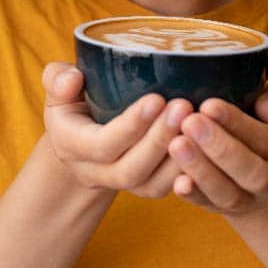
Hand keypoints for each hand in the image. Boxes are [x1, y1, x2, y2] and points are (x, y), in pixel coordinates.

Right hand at [42, 63, 192, 197]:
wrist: (83, 140)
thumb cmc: (74, 102)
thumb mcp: (59, 88)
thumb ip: (58, 79)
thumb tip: (71, 79)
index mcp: (72, 145)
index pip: (101, 145)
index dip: (130, 126)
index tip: (157, 98)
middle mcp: (96, 172)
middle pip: (130, 169)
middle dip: (159, 140)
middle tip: (185, 106)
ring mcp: (123, 183)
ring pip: (152, 183)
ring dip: (179, 157)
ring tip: (201, 123)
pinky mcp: (147, 187)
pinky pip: (169, 189)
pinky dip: (191, 172)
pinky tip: (209, 146)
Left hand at [167, 86, 267, 215]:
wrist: (265, 169)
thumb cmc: (265, 124)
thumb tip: (266, 111)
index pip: (267, 140)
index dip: (238, 124)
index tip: (208, 105)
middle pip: (252, 172)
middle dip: (220, 148)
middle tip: (189, 123)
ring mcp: (252, 202)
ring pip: (229, 195)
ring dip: (201, 170)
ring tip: (176, 144)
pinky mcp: (225, 210)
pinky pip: (209, 206)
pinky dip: (193, 194)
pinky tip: (177, 180)